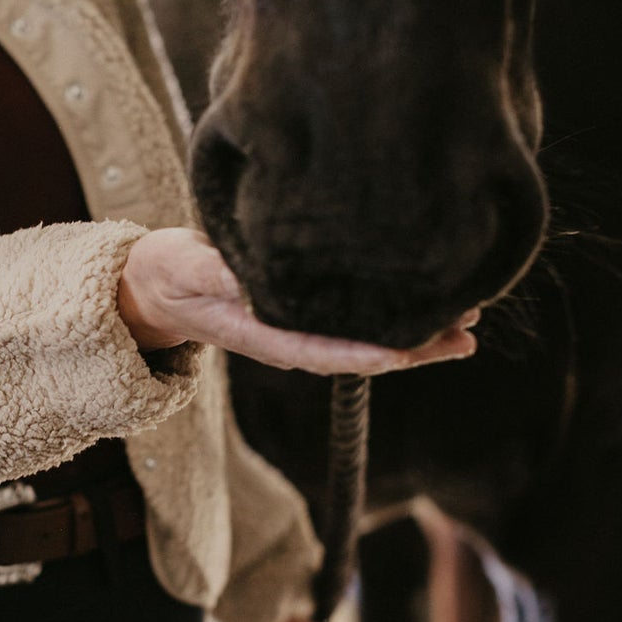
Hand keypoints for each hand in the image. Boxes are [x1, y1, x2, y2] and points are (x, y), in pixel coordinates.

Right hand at [117, 228, 478, 375]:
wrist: (154, 284)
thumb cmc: (168, 273)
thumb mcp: (187, 268)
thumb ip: (219, 273)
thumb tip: (254, 276)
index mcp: (263, 335)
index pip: (325, 352)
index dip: (368, 354)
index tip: (409, 350)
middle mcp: (289, 339)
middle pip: (360, 352)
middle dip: (413, 346)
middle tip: (466, 332)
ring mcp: (298, 328)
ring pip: (365, 338)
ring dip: (415, 332)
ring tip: (467, 319)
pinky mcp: (304, 311)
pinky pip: (356, 320)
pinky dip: (393, 313)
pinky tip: (426, 301)